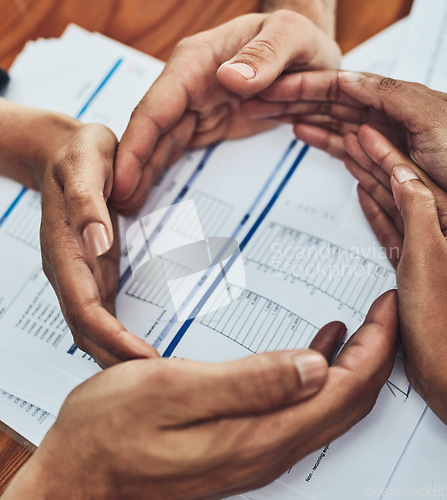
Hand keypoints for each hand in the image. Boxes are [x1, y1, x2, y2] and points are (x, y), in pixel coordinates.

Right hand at [4, 292, 397, 499]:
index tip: (388, 307)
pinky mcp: (242, 442)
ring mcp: (257, 449)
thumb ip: (248, 382)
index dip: (376, 346)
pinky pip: (302, 408)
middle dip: (376, 353)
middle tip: (385, 310)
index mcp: (259, 433)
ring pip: (330, 406)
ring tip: (363, 325)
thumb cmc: (110, 431)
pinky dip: (320, 375)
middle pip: (348, 401)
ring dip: (353, 365)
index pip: (346, 390)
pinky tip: (315, 351)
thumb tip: (314, 366)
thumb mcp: (171, 390)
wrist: (77, 478)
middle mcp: (268, 448)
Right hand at [40, 123, 158, 365]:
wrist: (63, 150)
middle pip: (87, 329)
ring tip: (152, 373)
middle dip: (117, 358)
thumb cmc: (77, 154)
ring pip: (93, 326)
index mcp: (64, 250)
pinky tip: (138, 345)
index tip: (146, 360)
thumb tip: (96, 243)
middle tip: (159, 379)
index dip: (113, 339)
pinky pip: (102, 311)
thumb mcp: (84, 166)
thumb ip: (87, 204)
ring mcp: (80, 272)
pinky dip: (119, 335)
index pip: (85, 310)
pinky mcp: (93, 269)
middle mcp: (69, 269)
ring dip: (117, 353)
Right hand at [112, 10, 340, 213]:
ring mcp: (195, 105)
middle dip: (130, 167)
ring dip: (141, 174)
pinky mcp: (206, 123)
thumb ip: (264, 56)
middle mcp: (188, 85)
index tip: (121, 178)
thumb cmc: (299, 40)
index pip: (156, 106)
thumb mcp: (291, 36)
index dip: (136, 144)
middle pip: (150, 130)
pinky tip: (148, 191)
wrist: (308, 56)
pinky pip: (177, 148)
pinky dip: (161, 170)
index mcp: (197, 62)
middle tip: (116, 206)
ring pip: (159, 143)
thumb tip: (230, 79)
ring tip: (126, 207)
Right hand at [242, 70, 446, 243]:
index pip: (341, 86)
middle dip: (295, 102)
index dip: (304, 86)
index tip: (273, 86)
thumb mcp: (435, 122)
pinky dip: (329, 143)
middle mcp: (393, 117)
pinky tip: (311, 136)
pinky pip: (352, 150)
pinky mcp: (390, 165)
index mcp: (401, 100)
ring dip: (307, 120)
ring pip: (337, 126)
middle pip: (332, 104)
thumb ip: (392, 98)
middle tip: (260, 102)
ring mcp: (390, 142)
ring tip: (276, 118)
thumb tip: (353, 80)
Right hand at [346, 128, 446, 467]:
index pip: (411, 176)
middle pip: (399, 185)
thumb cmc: (444, 318)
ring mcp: (424, 247)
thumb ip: (415, 210)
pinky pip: (389, 228)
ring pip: (391, 204)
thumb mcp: (427, 256)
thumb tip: (401, 174)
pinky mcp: (411, 264)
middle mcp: (440, 230)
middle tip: (349, 134)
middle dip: (373, 159)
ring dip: (370, 179)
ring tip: (350, 156)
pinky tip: (364, 195)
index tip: (364, 127)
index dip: (385, 151)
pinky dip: (375, 210)